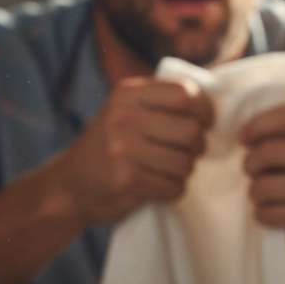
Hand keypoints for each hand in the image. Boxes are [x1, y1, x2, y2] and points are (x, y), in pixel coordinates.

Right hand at [60, 76, 212, 227]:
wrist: (66, 186)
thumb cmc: (110, 146)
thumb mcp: (127, 110)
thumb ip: (162, 101)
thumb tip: (218, 99)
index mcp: (127, 93)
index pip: (186, 93)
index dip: (204, 110)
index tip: (203, 123)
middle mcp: (124, 117)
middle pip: (192, 130)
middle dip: (196, 147)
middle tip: (182, 152)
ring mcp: (123, 149)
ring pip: (187, 162)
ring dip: (184, 171)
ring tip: (165, 170)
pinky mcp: (127, 180)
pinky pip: (175, 186)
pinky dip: (172, 190)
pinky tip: (155, 186)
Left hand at [240, 103, 284, 268]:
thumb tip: (246, 135)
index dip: (257, 125)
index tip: (244, 139)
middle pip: (266, 152)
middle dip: (250, 165)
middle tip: (256, 173)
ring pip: (261, 186)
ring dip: (255, 194)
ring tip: (269, 196)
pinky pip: (266, 213)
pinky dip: (262, 215)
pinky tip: (276, 214)